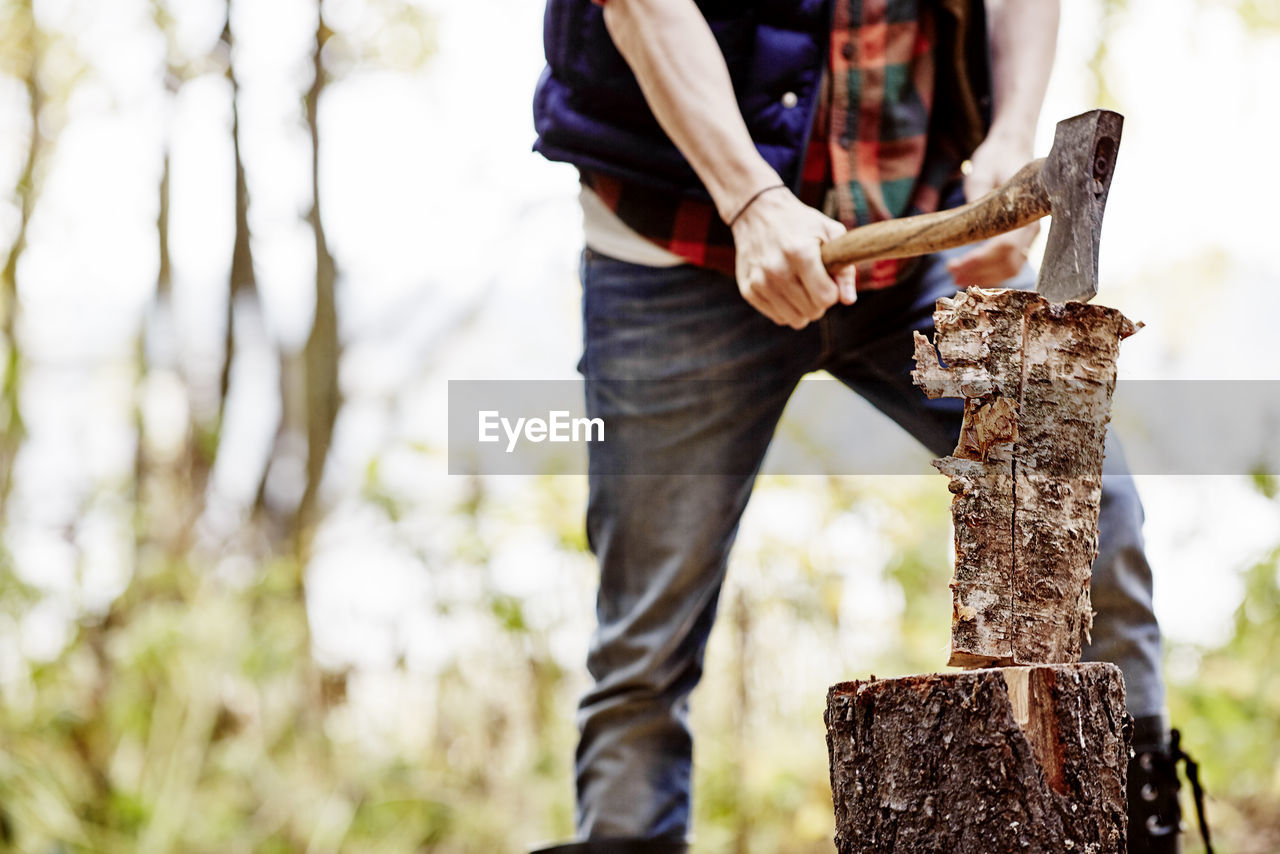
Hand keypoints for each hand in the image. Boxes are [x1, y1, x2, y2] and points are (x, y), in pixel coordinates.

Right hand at [730, 187, 855, 328]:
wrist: (757, 212)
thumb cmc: (800, 223)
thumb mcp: (830, 232)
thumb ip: (845, 268)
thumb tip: (848, 300)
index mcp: (800, 253)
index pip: (826, 298)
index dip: (833, 291)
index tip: (829, 279)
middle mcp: (776, 269)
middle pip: (812, 311)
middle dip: (820, 301)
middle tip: (815, 282)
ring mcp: (759, 281)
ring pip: (795, 320)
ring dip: (803, 308)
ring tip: (801, 286)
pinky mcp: (748, 290)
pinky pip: (778, 317)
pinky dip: (786, 308)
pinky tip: (784, 288)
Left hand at [946, 131, 1038, 287]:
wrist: (1012, 147)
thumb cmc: (997, 157)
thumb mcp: (981, 172)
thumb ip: (977, 196)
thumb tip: (969, 229)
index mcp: (1024, 208)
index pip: (1005, 245)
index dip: (980, 259)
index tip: (956, 264)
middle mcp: (1031, 225)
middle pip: (1009, 260)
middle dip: (979, 272)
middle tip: (952, 274)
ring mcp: (1029, 233)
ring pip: (1012, 266)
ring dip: (985, 276)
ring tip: (957, 277)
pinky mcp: (1023, 237)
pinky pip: (1012, 261)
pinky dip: (993, 272)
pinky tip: (971, 273)